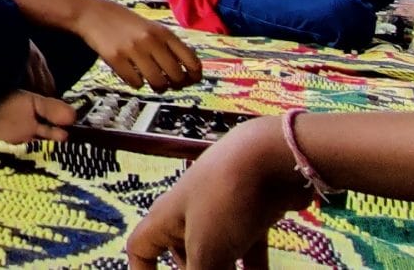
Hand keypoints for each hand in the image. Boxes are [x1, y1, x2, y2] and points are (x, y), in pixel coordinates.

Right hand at [63, 0, 204, 90]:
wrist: (93, 14)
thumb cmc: (125, 23)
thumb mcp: (151, 28)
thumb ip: (168, 45)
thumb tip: (186, 73)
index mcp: (163, 32)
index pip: (191, 60)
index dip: (195, 75)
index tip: (191, 80)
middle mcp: (151, 41)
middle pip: (176, 75)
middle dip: (175, 84)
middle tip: (169, 84)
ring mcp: (133, 50)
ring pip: (157, 82)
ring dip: (158, 87)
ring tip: (153, 83)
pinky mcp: (116, 58)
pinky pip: (136, 83)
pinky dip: (137, 84)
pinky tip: (133, 75)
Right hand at [126, 117, 309, 269]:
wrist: (273, 155)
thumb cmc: (226, 199)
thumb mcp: (208, 249)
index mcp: (166, 218)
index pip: (140, 247)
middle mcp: (189, 214)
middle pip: (182, 255)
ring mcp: (222, 212)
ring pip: (217, 254)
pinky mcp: (253, 212)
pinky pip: (247, 249)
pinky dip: (252, 268)